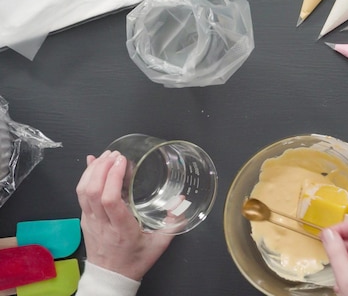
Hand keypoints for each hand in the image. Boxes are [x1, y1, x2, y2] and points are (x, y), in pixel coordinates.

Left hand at [75, 150, 173, 280]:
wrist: (111, 277)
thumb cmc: (135, 261)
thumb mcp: (159, 245)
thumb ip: (173, 223)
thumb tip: (181, 200)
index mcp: (121, 229)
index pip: (110, 200)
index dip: (113, 177)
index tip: (123, 162)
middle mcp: (102, 224)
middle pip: (92, 191)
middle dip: (102, 168)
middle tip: (115, 155)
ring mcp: (89, 221)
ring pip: (83, 191)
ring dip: (93, 170)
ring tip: (106, 156)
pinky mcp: (84, 219)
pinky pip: (80, 194)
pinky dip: (86, 176)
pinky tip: (93, 163)